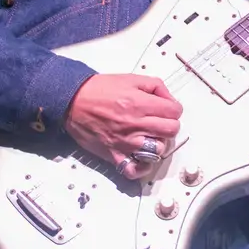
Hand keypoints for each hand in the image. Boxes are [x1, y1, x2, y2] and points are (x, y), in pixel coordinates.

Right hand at [64, 73, 182, 178]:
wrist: (73, 101)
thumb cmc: (98, 90)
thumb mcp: (130, 79)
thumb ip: (155, 86)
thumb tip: (168, 98)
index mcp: (140, 103)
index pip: (175, 111)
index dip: (173, 109)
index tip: (167, 109)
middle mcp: (135, 124)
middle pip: (171, 130)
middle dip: (169, 124)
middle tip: (160, 122)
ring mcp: (126, 142)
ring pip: (158, 150)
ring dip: (158, 143)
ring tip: (150, 137)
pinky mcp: (115, 154)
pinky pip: (135, 169)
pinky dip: (142, 166)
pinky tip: (142, 157)